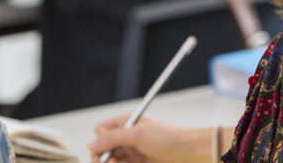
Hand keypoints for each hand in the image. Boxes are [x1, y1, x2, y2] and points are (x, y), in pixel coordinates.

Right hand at [88, 115, 210, 162]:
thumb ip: (113, 138)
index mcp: (126, 123)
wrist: (191, 153)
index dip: (100, 142)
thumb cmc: (169, 138)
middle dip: (103, 159)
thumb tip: (91, 144)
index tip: (104, 153)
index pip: (101, 131)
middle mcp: (127, 138)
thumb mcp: (138, 135)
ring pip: (112, 161)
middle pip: (103, 150)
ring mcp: (132, 153)